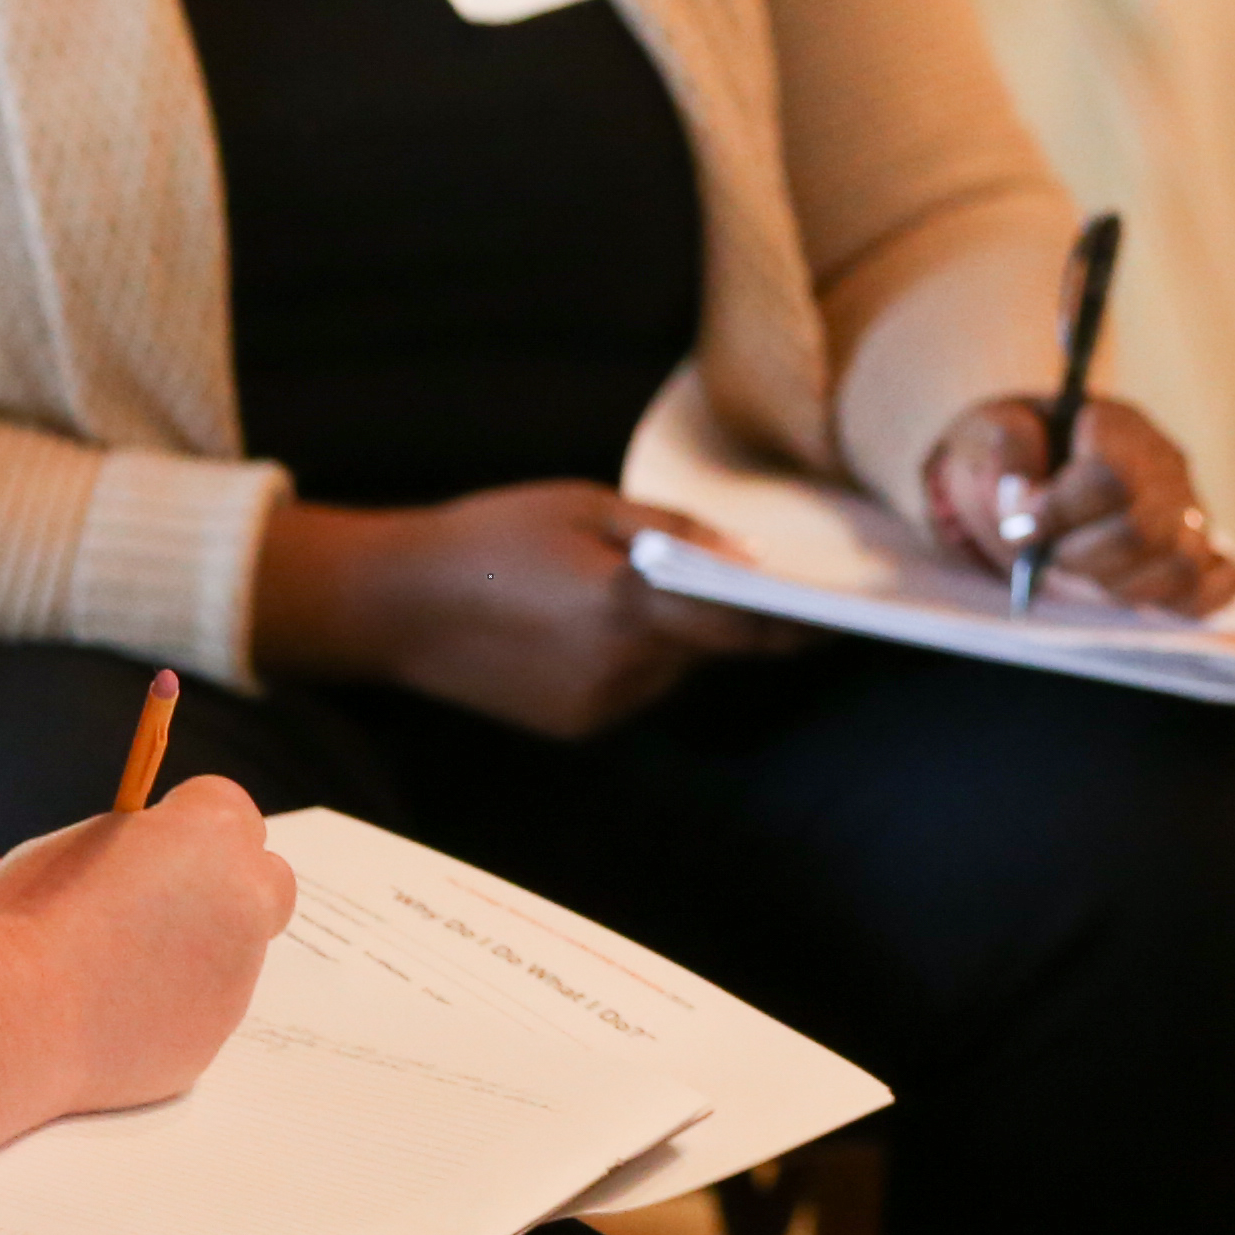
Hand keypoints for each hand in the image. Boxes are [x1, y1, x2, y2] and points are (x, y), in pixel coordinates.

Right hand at [0, 775, 299, 1123]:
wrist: (14, 1015)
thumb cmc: (29, 917)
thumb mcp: (78, 847)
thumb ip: (136, 849)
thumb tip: (148, 864)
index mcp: (212, 833)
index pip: (225, 807)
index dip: (185, 824)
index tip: (151, 844)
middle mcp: (244, 900)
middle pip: (263, 880)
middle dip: (228, 886)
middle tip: (164, 902)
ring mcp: (237, 976)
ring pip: (231, 956)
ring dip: (192, 956)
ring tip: (111, 972)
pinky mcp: (211, 1039)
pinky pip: (196, 1016)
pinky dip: (166, 1013)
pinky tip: (107, 1019)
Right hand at [250, 481, 804, 739]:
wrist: (392, 603)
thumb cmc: (489, 534)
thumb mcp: (585, 506)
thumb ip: (673, 534)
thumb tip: (748, 561)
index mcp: (626, 609)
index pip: (741, 627)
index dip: (797, 623)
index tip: (842, 617)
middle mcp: (619, 672)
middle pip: (709, 648)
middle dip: (727, 616)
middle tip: (752, 581)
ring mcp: (595, 708)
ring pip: (671, 671)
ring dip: (674, 637)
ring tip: (636, 588)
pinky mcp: (573, 728)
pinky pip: (632, 689)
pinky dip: (633, 659)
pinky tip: (590, 622)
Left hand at [922, 394, 1234, 612]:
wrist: (1032, 474)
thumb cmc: (1015, 453)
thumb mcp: (991, 430)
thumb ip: (1005, 447)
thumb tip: (1020, 491)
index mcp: (1119, 425)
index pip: (1110, 478)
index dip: (1056, 510)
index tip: (1018, 521)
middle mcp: (1165, 466)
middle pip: (1145, 530)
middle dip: (1079, 554)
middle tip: (1045, 552)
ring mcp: (1188, 511)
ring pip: (1181, 566)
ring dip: (1117, 583)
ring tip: (1082, 568)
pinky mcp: (1197, 554)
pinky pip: (1216, 586)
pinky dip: (1181, 599)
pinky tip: (1131, 588)